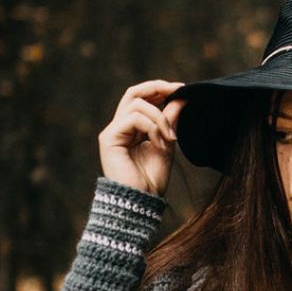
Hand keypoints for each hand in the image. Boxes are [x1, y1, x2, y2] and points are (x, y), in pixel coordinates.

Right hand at [98, 78, 186, 195]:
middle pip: (133, 93)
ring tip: (171, 138)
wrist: (141, 202)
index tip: (182, 89)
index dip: (160, 89)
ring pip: (137, 104)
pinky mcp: (109, 138)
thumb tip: (182, 98)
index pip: (141, 98)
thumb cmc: (151, 180)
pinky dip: (152, 127)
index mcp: (131, 129)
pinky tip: (160, 143)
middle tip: (178, 91)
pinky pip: (133, 118)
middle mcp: (119, 127)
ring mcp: (112, 132)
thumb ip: (171, 121)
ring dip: (160, 117)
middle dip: (157, 88)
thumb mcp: (167, 144)